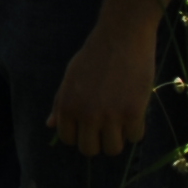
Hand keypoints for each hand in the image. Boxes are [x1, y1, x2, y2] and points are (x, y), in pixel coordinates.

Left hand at [47, 10, 158, 154]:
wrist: (122, 36)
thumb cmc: (95, 55)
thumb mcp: (70, 77)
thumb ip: (60, 103)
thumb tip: (50, 125)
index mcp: (67, 106)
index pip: (68, 139)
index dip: (80, 134)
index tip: (91, 125)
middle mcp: (85, 115)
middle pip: (90, 150)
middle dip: (98, 141)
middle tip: (108, 126)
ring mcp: (110, 116)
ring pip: (113, 149)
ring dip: (118, 138)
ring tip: (122, 121)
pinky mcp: (133, 113)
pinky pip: (135, 137)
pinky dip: (136, 129)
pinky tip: (136, 113)